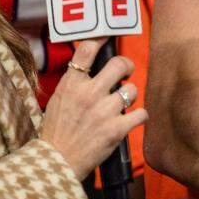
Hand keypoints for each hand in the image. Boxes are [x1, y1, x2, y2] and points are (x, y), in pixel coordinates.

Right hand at [40, 38, 147, 178]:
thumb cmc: (57, 130)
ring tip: (121, 104)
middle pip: (120, 64)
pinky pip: (142, 113)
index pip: (87, 50)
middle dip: (127, 66)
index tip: (110, 35)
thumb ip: (75, 81)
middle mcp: (88, 94)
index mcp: (71, 85)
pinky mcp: (116, 129)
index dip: (102, 38)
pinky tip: (131, 121)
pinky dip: (139, 117)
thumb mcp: (58, 99)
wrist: (56, 162)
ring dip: (129, 96)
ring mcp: (104, 111)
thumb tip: (92, 62)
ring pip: (132, 89)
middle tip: (125, 73)